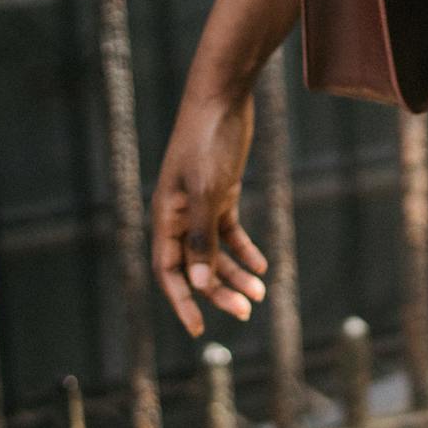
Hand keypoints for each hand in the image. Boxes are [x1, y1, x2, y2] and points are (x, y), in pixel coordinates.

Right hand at [150, 91, 267, 336]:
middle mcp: (178, 214)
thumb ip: (202, 237)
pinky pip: (228, 232)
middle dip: (218, 292)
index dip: (183, 301)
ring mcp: (199, 204)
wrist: (222, 98)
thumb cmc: (209, 141)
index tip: (199, 329)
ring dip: (235, 274)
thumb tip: (199, 283)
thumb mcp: (208, 191)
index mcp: (165, 216)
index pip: (168, 271)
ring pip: (215, 252)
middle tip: (246, 312)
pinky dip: (244, 251)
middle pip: (195, 266)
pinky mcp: (219, 194)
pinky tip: (262, 267)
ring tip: (261, 293)